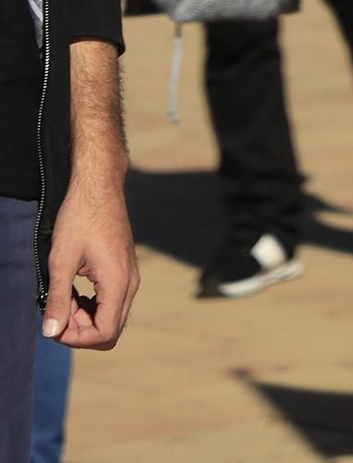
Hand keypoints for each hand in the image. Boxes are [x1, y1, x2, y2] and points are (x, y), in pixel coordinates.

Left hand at [44, 171, 138, 348]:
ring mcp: (130, 275)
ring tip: (63, 298)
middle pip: (111, 330)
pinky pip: (113, 301)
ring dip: (86, 317)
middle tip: (58, 311)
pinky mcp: (125, 268)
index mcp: (118, 282)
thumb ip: (57, 299)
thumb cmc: (81, 217)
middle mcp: (130, 282)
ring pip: (112, 316)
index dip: (77, 339)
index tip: (56, 325)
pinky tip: (75, 289)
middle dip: (81, 330)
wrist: (99, 184)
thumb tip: (51, 332)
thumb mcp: (62, 259)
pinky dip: (93, 304)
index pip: (105, 334)